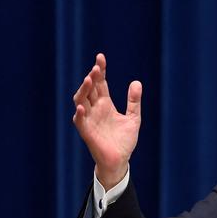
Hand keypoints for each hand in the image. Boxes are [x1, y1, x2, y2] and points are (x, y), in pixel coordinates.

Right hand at [73, 53, 141, 189]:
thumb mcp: (133, 118)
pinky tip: (82, 107)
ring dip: (84, 91)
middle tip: (96, 68)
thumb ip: (134, 102)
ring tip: (89, 80)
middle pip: (90, 89)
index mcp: (105, 104)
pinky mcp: (87, 132)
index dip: (100, 71)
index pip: (101, 83)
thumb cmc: (124, 140)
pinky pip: (80, 122)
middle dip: (92, 78)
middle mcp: (95, 109)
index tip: (100, 57)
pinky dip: (80, 114)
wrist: (120, 160)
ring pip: (81, 101)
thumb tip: (136, 82)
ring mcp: (89, 120)